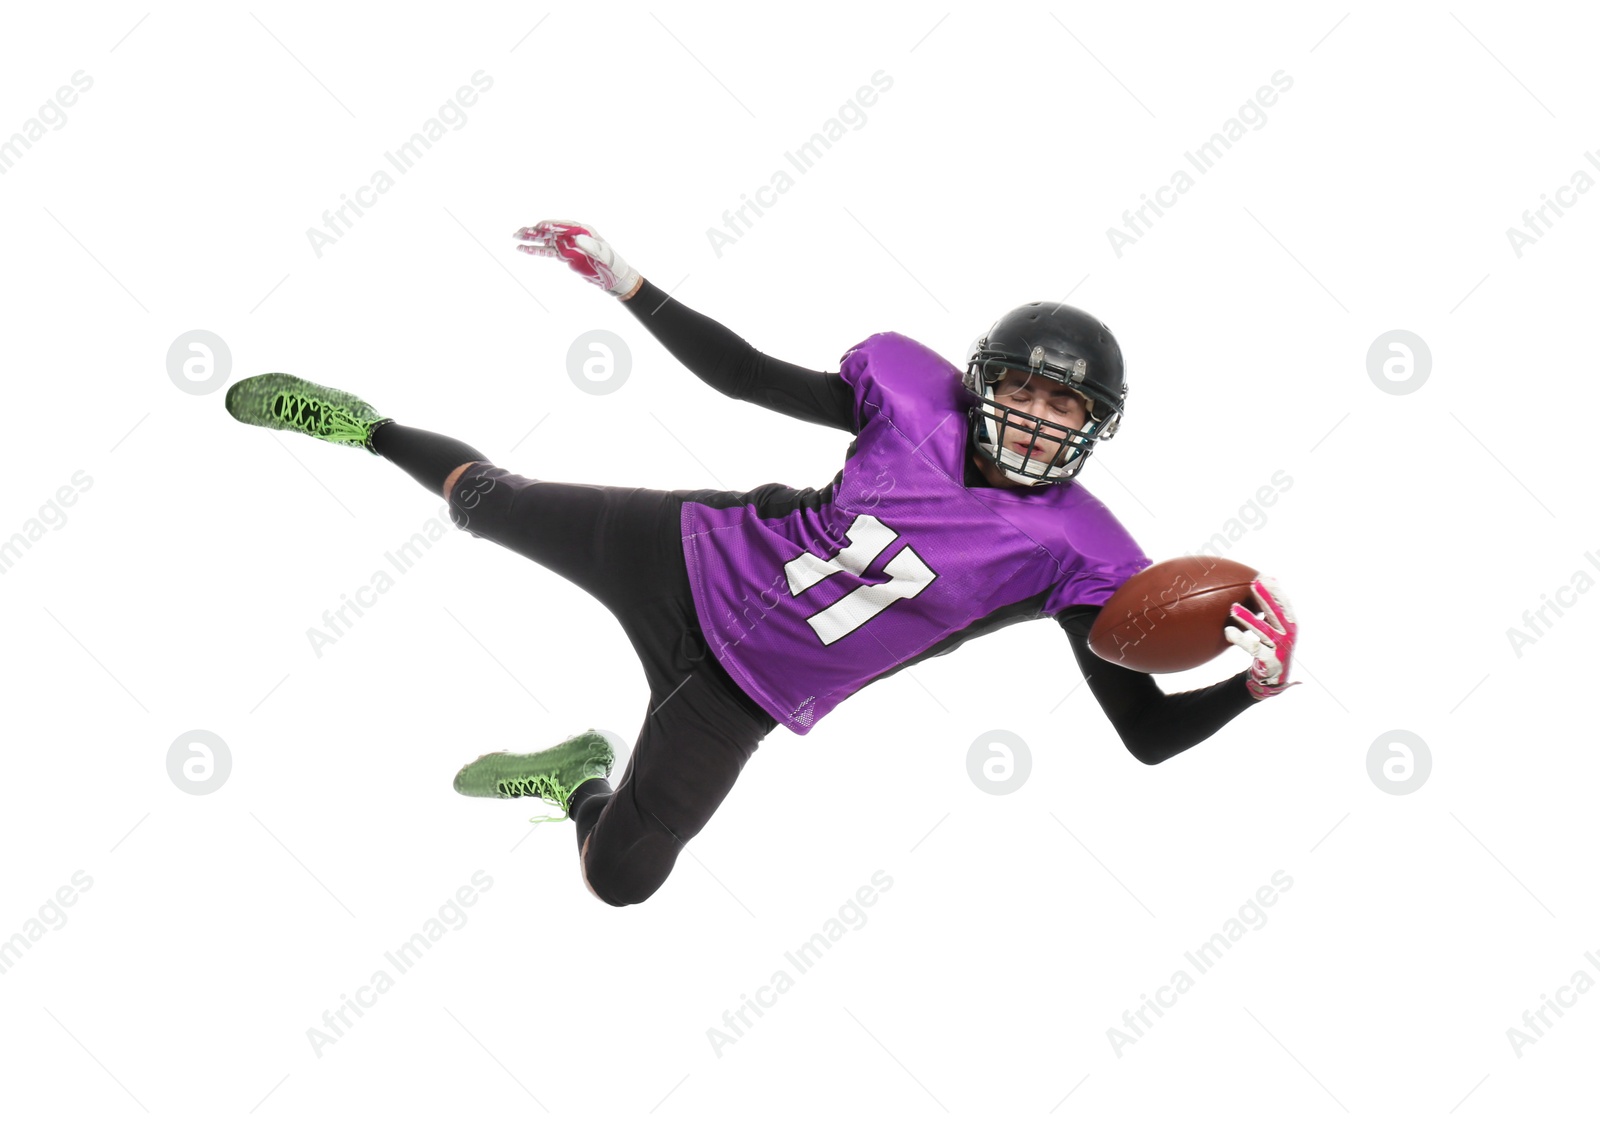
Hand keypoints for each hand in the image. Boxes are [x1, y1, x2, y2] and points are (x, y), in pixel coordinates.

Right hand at [513, 219, 640, 297]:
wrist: (613, 277)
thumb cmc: (612, 264)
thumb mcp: (603, 255)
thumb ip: (591, 246)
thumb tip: (576, 238)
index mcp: (584, 230)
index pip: (564, 225)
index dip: (552, 225)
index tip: (540, 225)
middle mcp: (573, 235)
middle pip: (551, 231)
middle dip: (535, 231)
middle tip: (519, 231)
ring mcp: (567, 245)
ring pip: (546, 240)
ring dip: (531, 239)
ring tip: (516, 237)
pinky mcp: (565, 255)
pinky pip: (547, 252)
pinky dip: (536, 251)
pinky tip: (524, 249)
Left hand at [1225, 575, 1300, 700]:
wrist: (1273, 677)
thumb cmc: (1271, 646)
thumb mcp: (1273, 626)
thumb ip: (1271, 607)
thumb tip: (1268, 578)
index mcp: (1290, 624)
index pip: (1284, 604)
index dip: (1275, 591)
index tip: (1263, 578)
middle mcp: (1288, 635)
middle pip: (1277, 614)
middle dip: (1265, 598)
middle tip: (1253, 584)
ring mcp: (1280, 648)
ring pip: (1263, 630)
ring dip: (1248, 618)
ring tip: (1233, 608)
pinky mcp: (1269, 660)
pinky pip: (1253, 647)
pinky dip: (1240, 639)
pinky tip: (1228, 632)